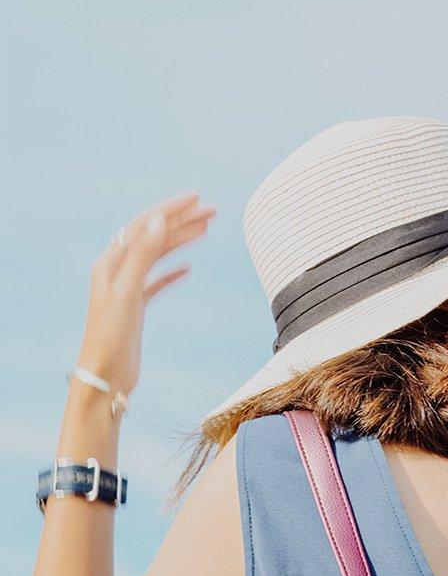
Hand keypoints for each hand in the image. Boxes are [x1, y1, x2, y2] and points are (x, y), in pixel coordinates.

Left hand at [76, 192, 215, 395]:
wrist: (105, 375)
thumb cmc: (110, 336)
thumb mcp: (128, 291)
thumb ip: (143, 254)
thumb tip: (159, 219)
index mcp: (110, 262)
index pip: (144, 225)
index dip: (171, 210)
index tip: (197, 199)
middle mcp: (117, 271)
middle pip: (153, 237)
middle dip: (182, 222)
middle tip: (212, 212)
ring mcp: (127, 289)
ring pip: (158, 256)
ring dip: (181, 241)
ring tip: (206, 230)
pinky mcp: (136, 308)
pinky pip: (157, 281)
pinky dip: (172, 272)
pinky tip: (188, 269)